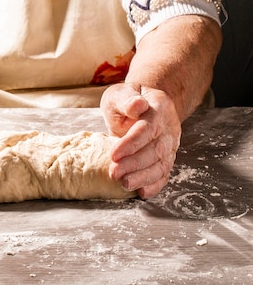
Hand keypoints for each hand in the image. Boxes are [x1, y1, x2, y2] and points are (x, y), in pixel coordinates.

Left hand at [100, 83, 180, 198]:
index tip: (114, 155)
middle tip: (114, 173)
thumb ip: (126, 99)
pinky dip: (154, 185)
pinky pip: (164, 174)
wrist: (144, 103)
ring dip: (143, 177)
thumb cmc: (128, 99)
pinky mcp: (166, 158)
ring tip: (124, 184)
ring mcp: (170, 144)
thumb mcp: (121, 92)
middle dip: (135, 164)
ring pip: (162, 165)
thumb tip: (137, 106)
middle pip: (156, 150)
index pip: (148, 128)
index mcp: (159, 109)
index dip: (132, 143)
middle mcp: (168, 128)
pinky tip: (141, 192)